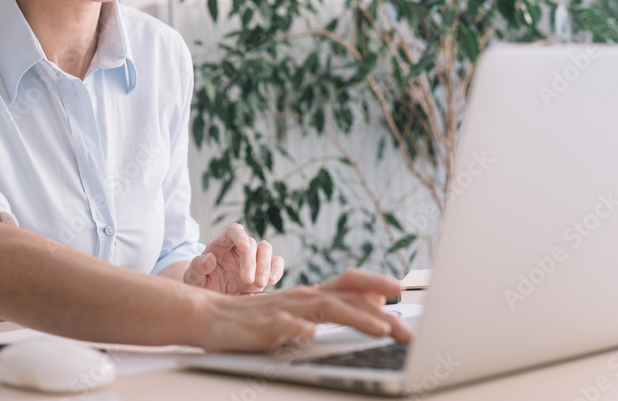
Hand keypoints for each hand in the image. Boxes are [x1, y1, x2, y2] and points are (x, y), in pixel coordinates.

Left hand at [183, 223, 283, 293]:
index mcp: (221, 244)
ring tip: (260, 283)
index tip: (244, 246)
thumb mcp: (192, 278)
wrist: (210, 299)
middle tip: (247, 280)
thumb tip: (210, 258)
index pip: (233, 231)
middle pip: (251, 243)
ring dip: (265, 265)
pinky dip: (276, 270)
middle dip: (251, 261)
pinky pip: (275, 263)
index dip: (239, 235)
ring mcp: (252, 259)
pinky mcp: (262, 271)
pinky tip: (271, 281)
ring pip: (265, 250)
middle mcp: (238, 248)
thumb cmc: (199, 284)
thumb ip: (197, 267)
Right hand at [193, 268, 411, 351]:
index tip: (400, 290)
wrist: (210, 316)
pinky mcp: (265, 326)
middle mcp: (302, 297)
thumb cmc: (256, 318)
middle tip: (406, 330)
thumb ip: (333, 307)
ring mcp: (284, 310)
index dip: (375, 283)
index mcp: (311, 294)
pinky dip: (300, 329)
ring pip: (325, 309)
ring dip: (355, 318)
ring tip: (380, 331)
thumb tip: (376, 306)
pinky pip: (285, 326)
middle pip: (346, 298)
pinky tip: (312, 335)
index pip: (349, 282)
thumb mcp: (299, 312)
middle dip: (380, 314)